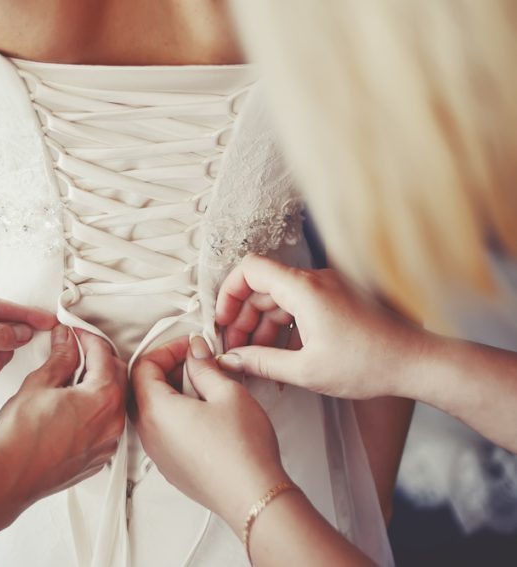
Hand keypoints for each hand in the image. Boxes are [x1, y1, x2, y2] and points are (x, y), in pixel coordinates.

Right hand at [0, 327, 126, 506]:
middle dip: (99, 359)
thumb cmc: (20, 438)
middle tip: (76, 351)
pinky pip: (107, 426)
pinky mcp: (98, 458)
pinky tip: (74, 407)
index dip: (87, 338)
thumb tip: (66, 342)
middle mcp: (112, 422)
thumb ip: (60, 358)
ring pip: (115, 402)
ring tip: (74, 377)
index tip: (75, 334)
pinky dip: (97, 411)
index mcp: (102, 398)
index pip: (104, 354)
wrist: (10, 477)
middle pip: (117, 376)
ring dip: (101, 385)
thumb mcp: (39, 384)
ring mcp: (107, 443)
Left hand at [131, 335, 288, 528]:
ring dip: (173, 392)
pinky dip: (176, 414)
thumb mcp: (227, 393)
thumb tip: (195, 351)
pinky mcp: (170, 466)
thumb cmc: (243, 450)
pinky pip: (162, 431)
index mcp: (155, 411)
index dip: (167, 350)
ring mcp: (157, 453)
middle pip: (143, 388)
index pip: (143, 366)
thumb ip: (205, 366)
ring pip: (152, 410)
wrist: (253, 497)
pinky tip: (206, 414)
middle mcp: (148, 434)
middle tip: (198, 364)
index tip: (190, 347)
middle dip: (169, 369)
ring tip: (206, 388)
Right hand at [215, 255, 423, 399]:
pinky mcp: (337, 300)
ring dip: (263, 326)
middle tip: (235, 350)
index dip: (229, 293)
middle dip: (243, 317)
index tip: (222, 321)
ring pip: (279, 299)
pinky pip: (299, 307)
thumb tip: (231, 361)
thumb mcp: (306, 370)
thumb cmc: (369, 364)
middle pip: (262, 288)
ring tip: (256, 359)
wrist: (416, 362)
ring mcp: (327, 289)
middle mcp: (314, 281)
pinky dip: (284, 327)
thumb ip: (261, 363)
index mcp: (304, 289)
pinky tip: (281, 356)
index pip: (250, 269)